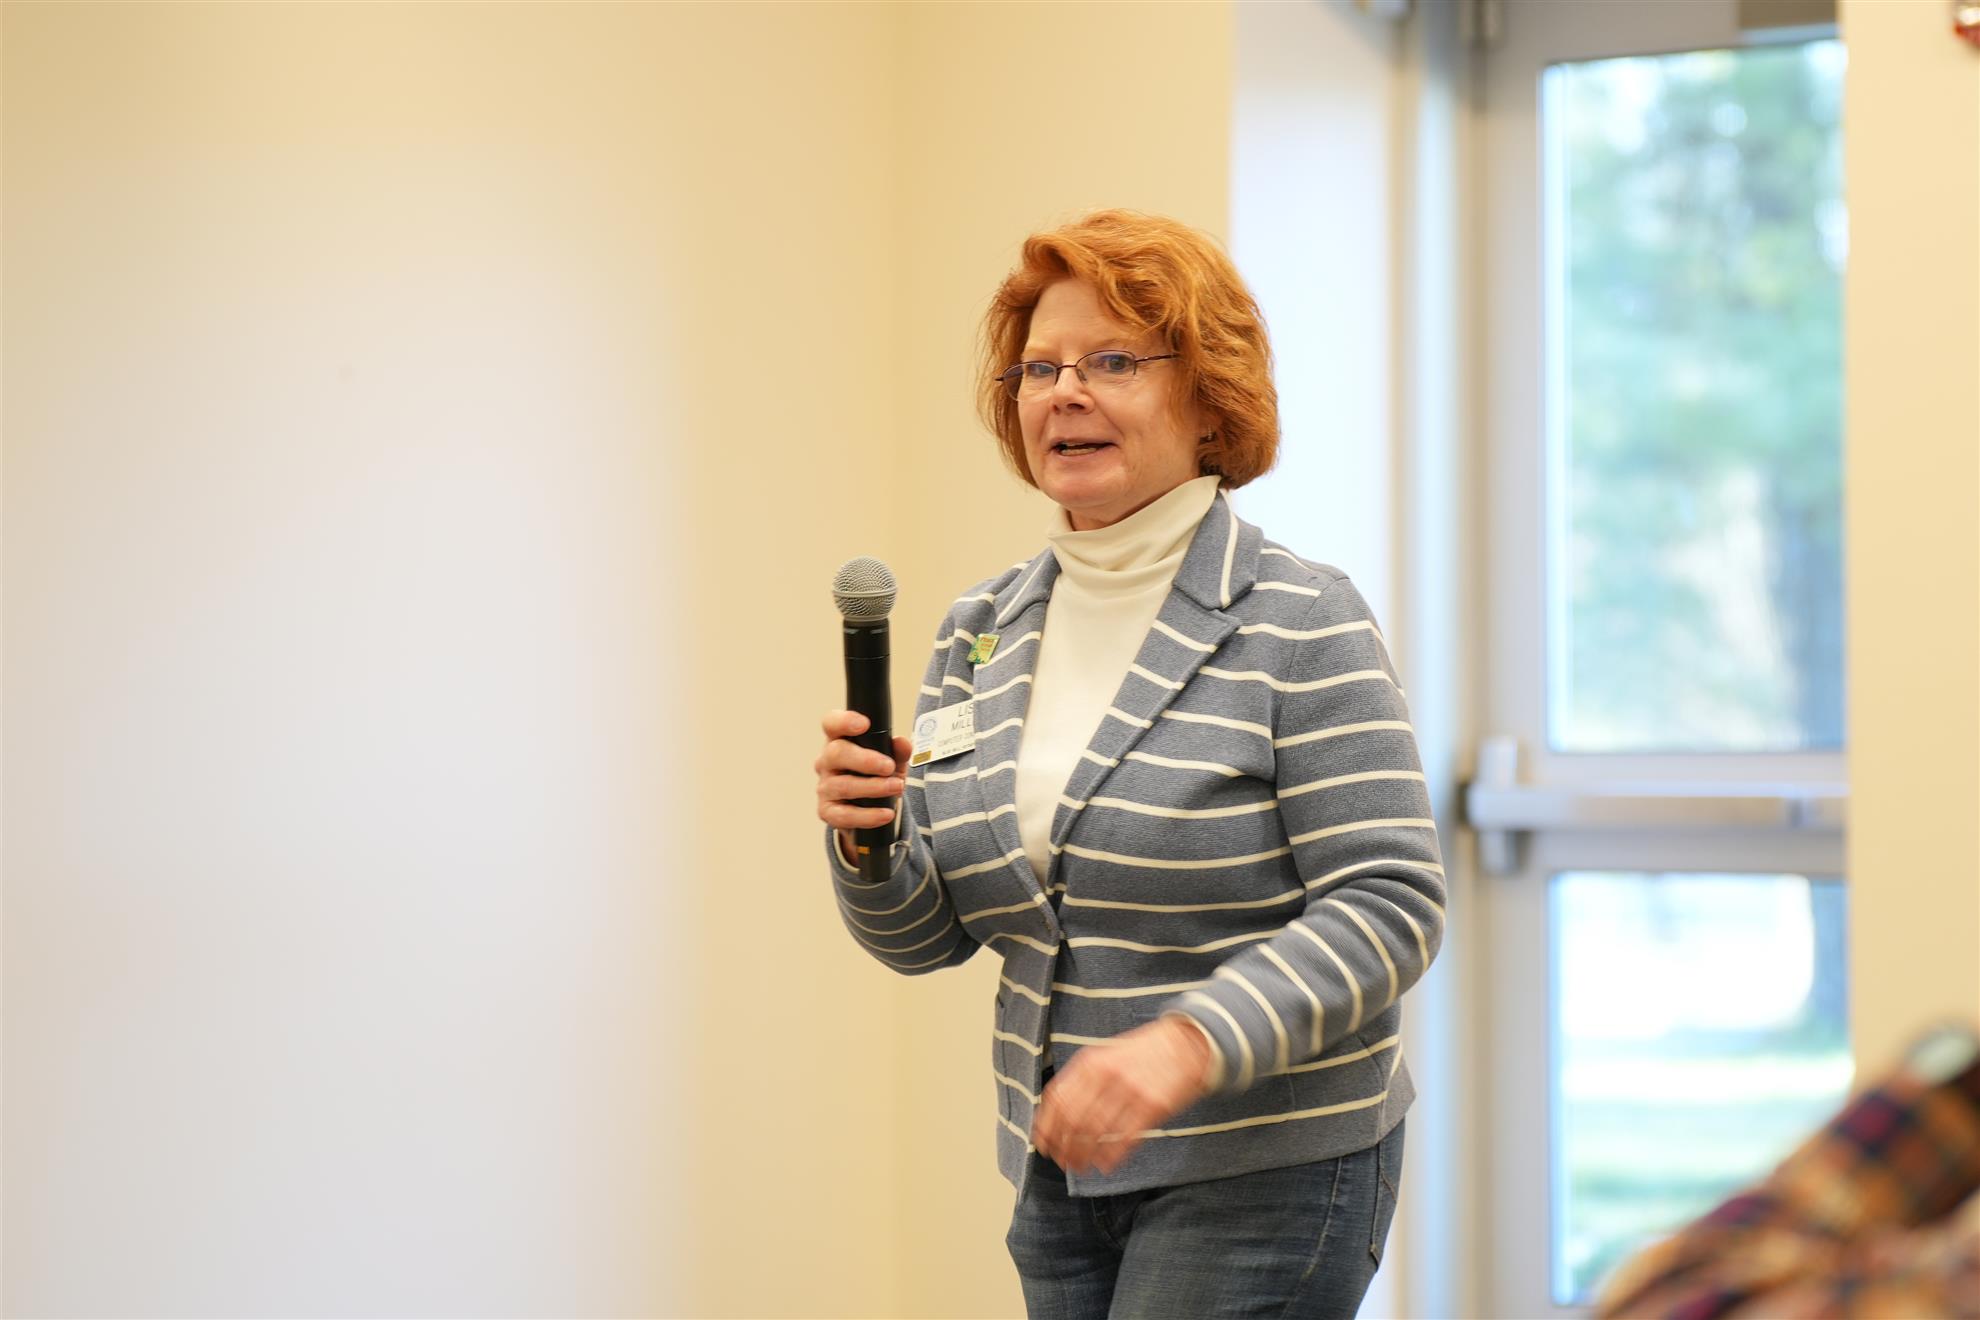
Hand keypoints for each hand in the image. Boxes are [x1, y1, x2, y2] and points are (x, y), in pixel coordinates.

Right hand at [815, 710, 911, 863]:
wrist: (868, 809)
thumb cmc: (876, 776)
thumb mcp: (891, 761)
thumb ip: (898, 751)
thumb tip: (903, 743)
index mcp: (839, 740)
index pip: (831, 724)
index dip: (843, 721)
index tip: (864, 724)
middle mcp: (826, 762)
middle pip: (836, 753)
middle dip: (865, 760)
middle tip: (889, 767)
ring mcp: (824, 787)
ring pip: (843, 785)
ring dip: (873, 787)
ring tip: (896, 787)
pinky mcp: (827, 812)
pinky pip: (844, 815)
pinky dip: (868, 816)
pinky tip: (886, 814)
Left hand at [1032, 1016, 1213, 1175]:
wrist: (1187, 1043)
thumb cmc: (1143, 1053)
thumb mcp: (1106, 1054)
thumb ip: (1083, 1079)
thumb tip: (1057, 1115)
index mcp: (1090, 1062)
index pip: (1057, 1099)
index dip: (1046, 1126)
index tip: (1043, 1144)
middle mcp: (1106, 1075)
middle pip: (1073, 1120)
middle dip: (1064, 1147)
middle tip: (1063, 1162)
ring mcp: (1130, 1090)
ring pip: (1096, 1132)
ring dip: (1084, 1155)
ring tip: (1081, 1167)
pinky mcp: (1153, 1106)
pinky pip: (1125, 1138)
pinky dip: (1111, 1156)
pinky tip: (1105, 1164)